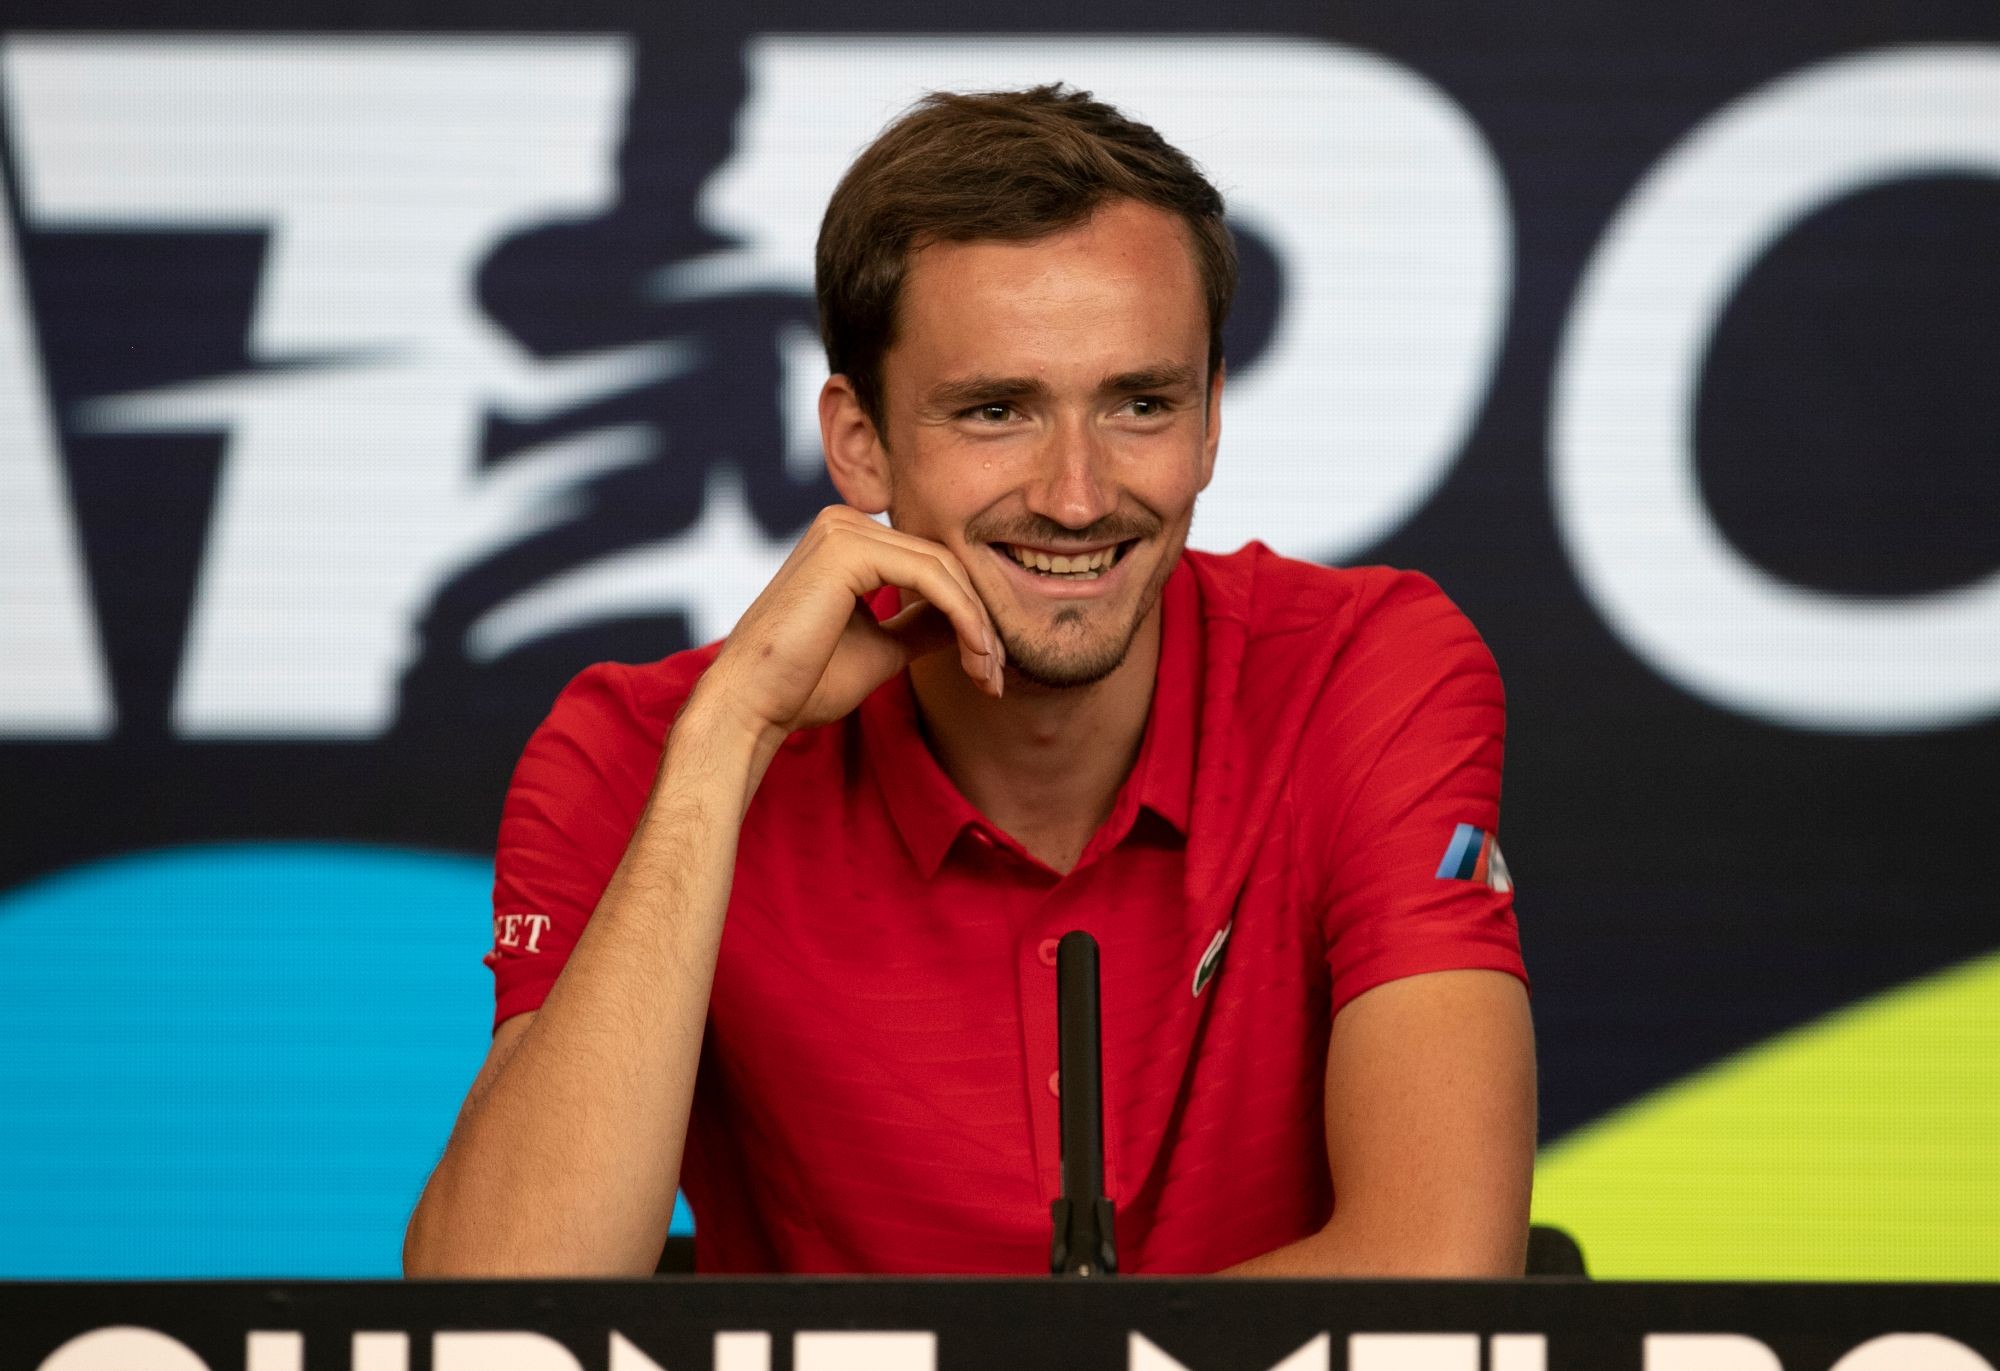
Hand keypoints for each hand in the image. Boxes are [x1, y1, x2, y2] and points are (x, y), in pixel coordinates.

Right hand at [693, 506, 1002, 745]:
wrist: (754, 706)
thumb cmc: (806, 684)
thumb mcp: (883, 647)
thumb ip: (921, 624)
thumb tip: (967, 619)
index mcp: (849, 540)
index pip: (932, 565)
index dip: (970, 614)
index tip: (990, 668)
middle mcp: (845, 523)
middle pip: (944, 562)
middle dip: (981, 620)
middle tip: (998, 675)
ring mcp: (844, 529)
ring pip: (944, 569)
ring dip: (979, 624)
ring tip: (990, 675)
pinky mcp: (848, 548)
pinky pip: (930, 577)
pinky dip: (963, 616)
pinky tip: (977, 655)